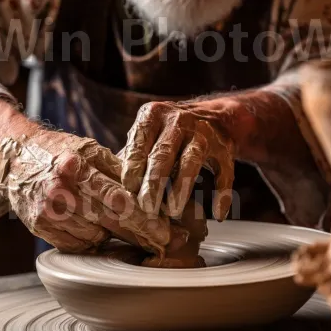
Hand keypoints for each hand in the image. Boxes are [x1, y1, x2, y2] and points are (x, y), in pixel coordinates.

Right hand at [0, 129, 179, 253]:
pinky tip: (93, 228)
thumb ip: (119, 169)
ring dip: (111, 234)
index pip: (119, 200)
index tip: (167, 232)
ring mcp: (48, 212)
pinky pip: (76, 245)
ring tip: (117, 224)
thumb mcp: (89, 149)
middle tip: (162, 242)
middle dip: (140, 235)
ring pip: (95, 237)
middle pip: (111, 222)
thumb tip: (153, 189)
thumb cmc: (58, 152)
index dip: (146, 219)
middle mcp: (60, 191)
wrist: (13, 158)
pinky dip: (90, 240)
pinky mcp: (40, 227)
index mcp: (77, 166)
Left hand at [121, 101, 234, 219]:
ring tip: (173, 211)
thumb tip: (105, 189)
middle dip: (154, 183)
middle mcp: (178, 119)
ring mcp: (204, 132)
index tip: (127, 190)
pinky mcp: (225, 147)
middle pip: (163, 154)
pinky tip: (217, 214)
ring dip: (182, 188)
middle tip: (146, 208)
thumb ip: (129, 158)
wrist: (215, 116)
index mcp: (153, 115)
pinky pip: (225, 173)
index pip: (139, 143)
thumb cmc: (167, 134)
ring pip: (192, 162)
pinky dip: (222, 194)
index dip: (133, 168)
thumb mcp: (146, 135)